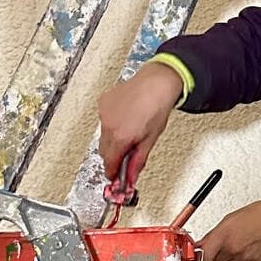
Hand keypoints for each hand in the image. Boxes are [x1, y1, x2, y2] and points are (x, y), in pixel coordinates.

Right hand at [98, 61, 182, 184]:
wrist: (156, 83)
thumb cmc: (157, 107)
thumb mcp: (150, 139)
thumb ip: (138, 160)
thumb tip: (131, 176)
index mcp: (121, 137)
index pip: (110, 163)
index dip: (113, 172)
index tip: (115, 177)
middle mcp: (109, 125)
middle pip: (104, 151)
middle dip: (113, 157)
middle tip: (126, 157)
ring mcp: (104, 113)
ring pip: (103, 135)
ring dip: (113, 140)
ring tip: (130, 132)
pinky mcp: (103, 103)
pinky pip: (103, 120)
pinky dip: (111, 124)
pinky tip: (125, 119)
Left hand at [200, 195, 260, 260]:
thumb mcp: (231, 218)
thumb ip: (215, 233)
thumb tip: (203, 243)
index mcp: (225, 234)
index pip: (203, 254)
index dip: (197, 256)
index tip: (196, 255)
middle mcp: (233, 247)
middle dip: (209, 259)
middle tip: (210, 254)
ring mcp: (245, 258)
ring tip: (221, 260)